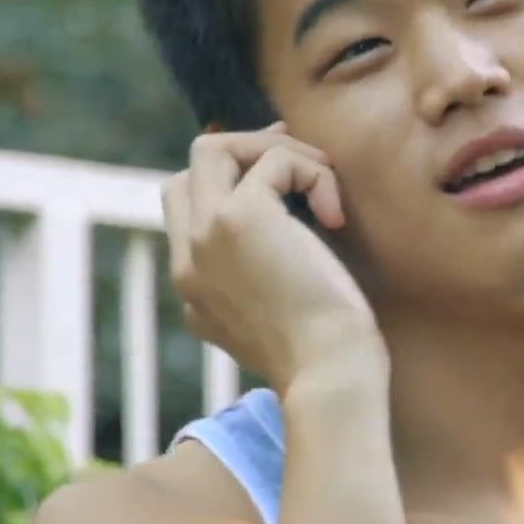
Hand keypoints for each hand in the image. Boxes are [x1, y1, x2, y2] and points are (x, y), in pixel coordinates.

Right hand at [161, 122, 385, 393]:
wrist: (329, 375)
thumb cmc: (326, 354)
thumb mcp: (280, 316)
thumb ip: (264, 277)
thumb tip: (292, 222)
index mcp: (194, 286)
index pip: (187, 207)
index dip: (234, 180)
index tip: (288, 177)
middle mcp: (188, 259)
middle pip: (191, 169)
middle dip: (249, 151)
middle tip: (306, 162)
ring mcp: (206, 236)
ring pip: (212, 148)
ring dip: (276, 150)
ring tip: (324, 179)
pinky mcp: (239, 218)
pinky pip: (273, 160)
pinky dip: (313, 172)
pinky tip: (335, 215)